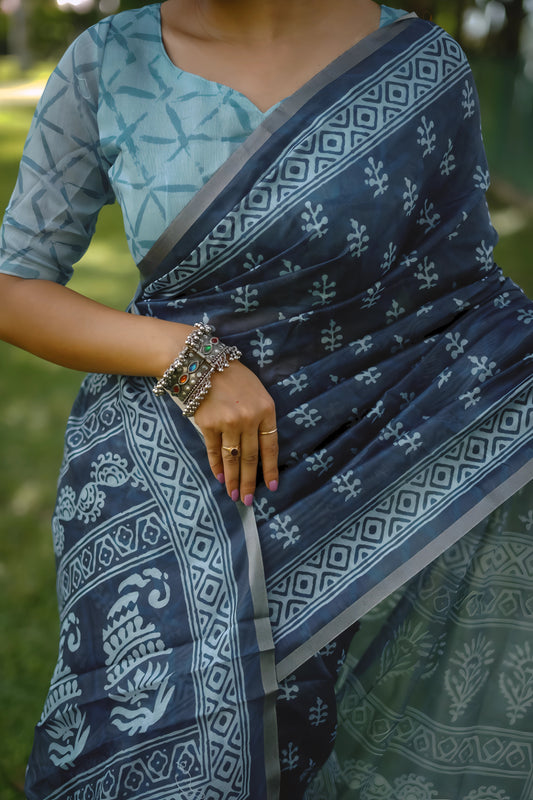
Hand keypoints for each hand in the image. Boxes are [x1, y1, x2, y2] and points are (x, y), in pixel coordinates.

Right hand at [194, 360, 278, 504]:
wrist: (201, 362)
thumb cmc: (231, 375)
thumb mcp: (256, 391)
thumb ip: (260, 416)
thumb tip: (258, 448)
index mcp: (267, 409)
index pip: (270, 447)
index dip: (270, 469)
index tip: (271, 487)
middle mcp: (249, 418)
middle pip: (250, 457)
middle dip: (249, 482)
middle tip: (248, 500)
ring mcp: (228, 422)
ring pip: (232, 458)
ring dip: (233, 480)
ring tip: (234, 495)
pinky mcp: (208, 424)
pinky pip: (214, 450)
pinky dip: (216, 466)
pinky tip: (219, 477)